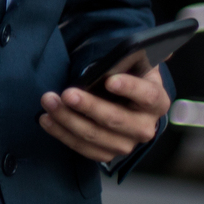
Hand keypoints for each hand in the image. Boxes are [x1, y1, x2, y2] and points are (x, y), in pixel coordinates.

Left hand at [38, 67, 169, 162]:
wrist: (122, 101)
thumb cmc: (126, 78)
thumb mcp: (134, 65)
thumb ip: (134, 56)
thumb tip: (139, 48)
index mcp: (157, 101)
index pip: (148, 95)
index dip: (130, 88)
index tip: (109, 80)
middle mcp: (145, 127)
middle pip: (116, 119)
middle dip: (89, 106)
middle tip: (67, 94)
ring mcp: (126, 143)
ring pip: (95, 135)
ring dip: (68, 119)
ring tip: (49, 102)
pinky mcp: (107, 154)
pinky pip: (83, 148)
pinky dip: (62, 134)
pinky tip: (46, 119)